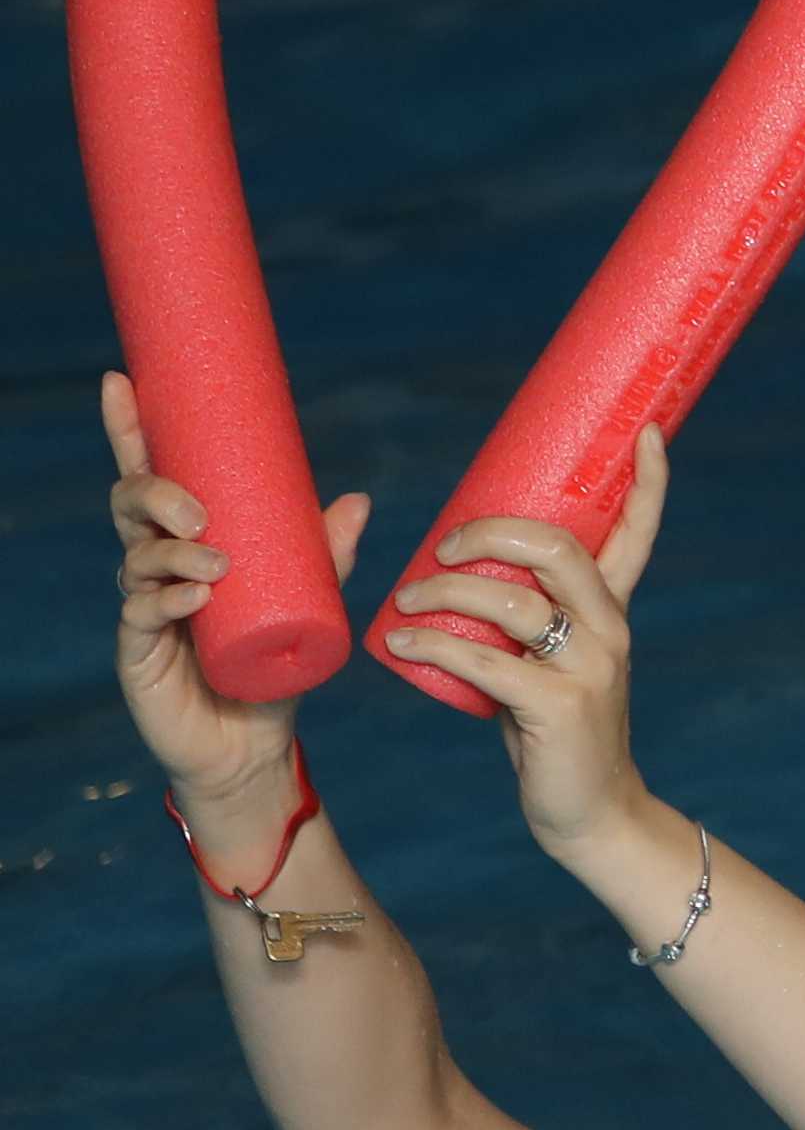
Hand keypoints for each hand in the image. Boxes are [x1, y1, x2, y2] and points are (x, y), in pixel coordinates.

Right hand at [101, 370, 361, 803]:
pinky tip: (193, 596)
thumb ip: (325, 553)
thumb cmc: (273, 666)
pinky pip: (142, 614)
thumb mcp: (308, 602)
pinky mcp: (139, 652)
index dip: (130, 431)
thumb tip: (357, 497)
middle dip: (155, 493)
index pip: (151, 477)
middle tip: (198, 511)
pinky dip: (169, 600)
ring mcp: (143, 608)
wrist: (254, 746)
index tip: (122, 382)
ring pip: (137, 559)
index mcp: (186, 542)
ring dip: (172, 550)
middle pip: (131, 507)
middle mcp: (156, 568)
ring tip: (215, 564)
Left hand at [373, 513, 667, 861]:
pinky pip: (482, 658)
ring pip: (510, 600)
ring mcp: (589, 668)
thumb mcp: (550, 665)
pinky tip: (403, 640)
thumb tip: (450, 579)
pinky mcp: (558, 706)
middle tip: (443, 548)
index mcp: (614, 613)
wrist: (592, 813)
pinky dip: (431, 643)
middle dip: (488, 532)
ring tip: (406, 601)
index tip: (648, 434)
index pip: (640, 534)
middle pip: (556, 547)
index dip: (648, 482)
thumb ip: (518, 624)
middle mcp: (611, 630)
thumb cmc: (557, 734)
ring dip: (442, 591)